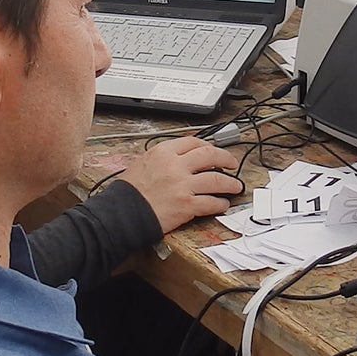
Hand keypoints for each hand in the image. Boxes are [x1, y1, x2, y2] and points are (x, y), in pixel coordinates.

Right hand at [114, 136, 244, 233]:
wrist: (121, 214)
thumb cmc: (128, 193)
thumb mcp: (141, 164)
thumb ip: (160, 159)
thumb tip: (175, 158)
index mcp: (163, 153)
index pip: (193, 142)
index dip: (207, 146)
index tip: (213, 150)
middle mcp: (175, 165)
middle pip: (210, 155)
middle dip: (226, 158)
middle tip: (232, 163)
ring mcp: (183, 185)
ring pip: (217, 179)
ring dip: (230, 183)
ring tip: (235, 186)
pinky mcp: (187, 205)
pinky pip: (211, 203)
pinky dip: (220, 204)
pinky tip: (223, 204)